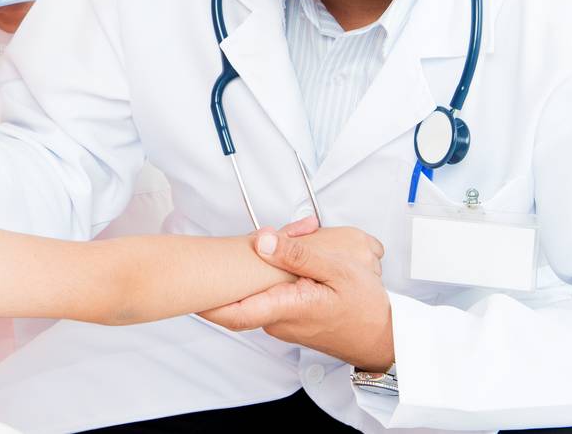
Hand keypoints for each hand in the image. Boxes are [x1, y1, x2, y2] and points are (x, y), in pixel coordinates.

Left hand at [200, 221, 392, 371]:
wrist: (384, 339)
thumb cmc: (367, 310)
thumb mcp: (339, 271)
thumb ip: (299, 254)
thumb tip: (264, 240)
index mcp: (287, 307)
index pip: (234, 312)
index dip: (206, 300)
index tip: (187, 284)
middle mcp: (278, 319)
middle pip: (245, 287)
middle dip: (246, 256)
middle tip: (264, 231)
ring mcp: (282, 321)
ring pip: (259, 287)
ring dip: (267, 261)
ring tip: (299, 233)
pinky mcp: (289, 318)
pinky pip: (273, 291)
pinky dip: (281, 269)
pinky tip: (302, 250)